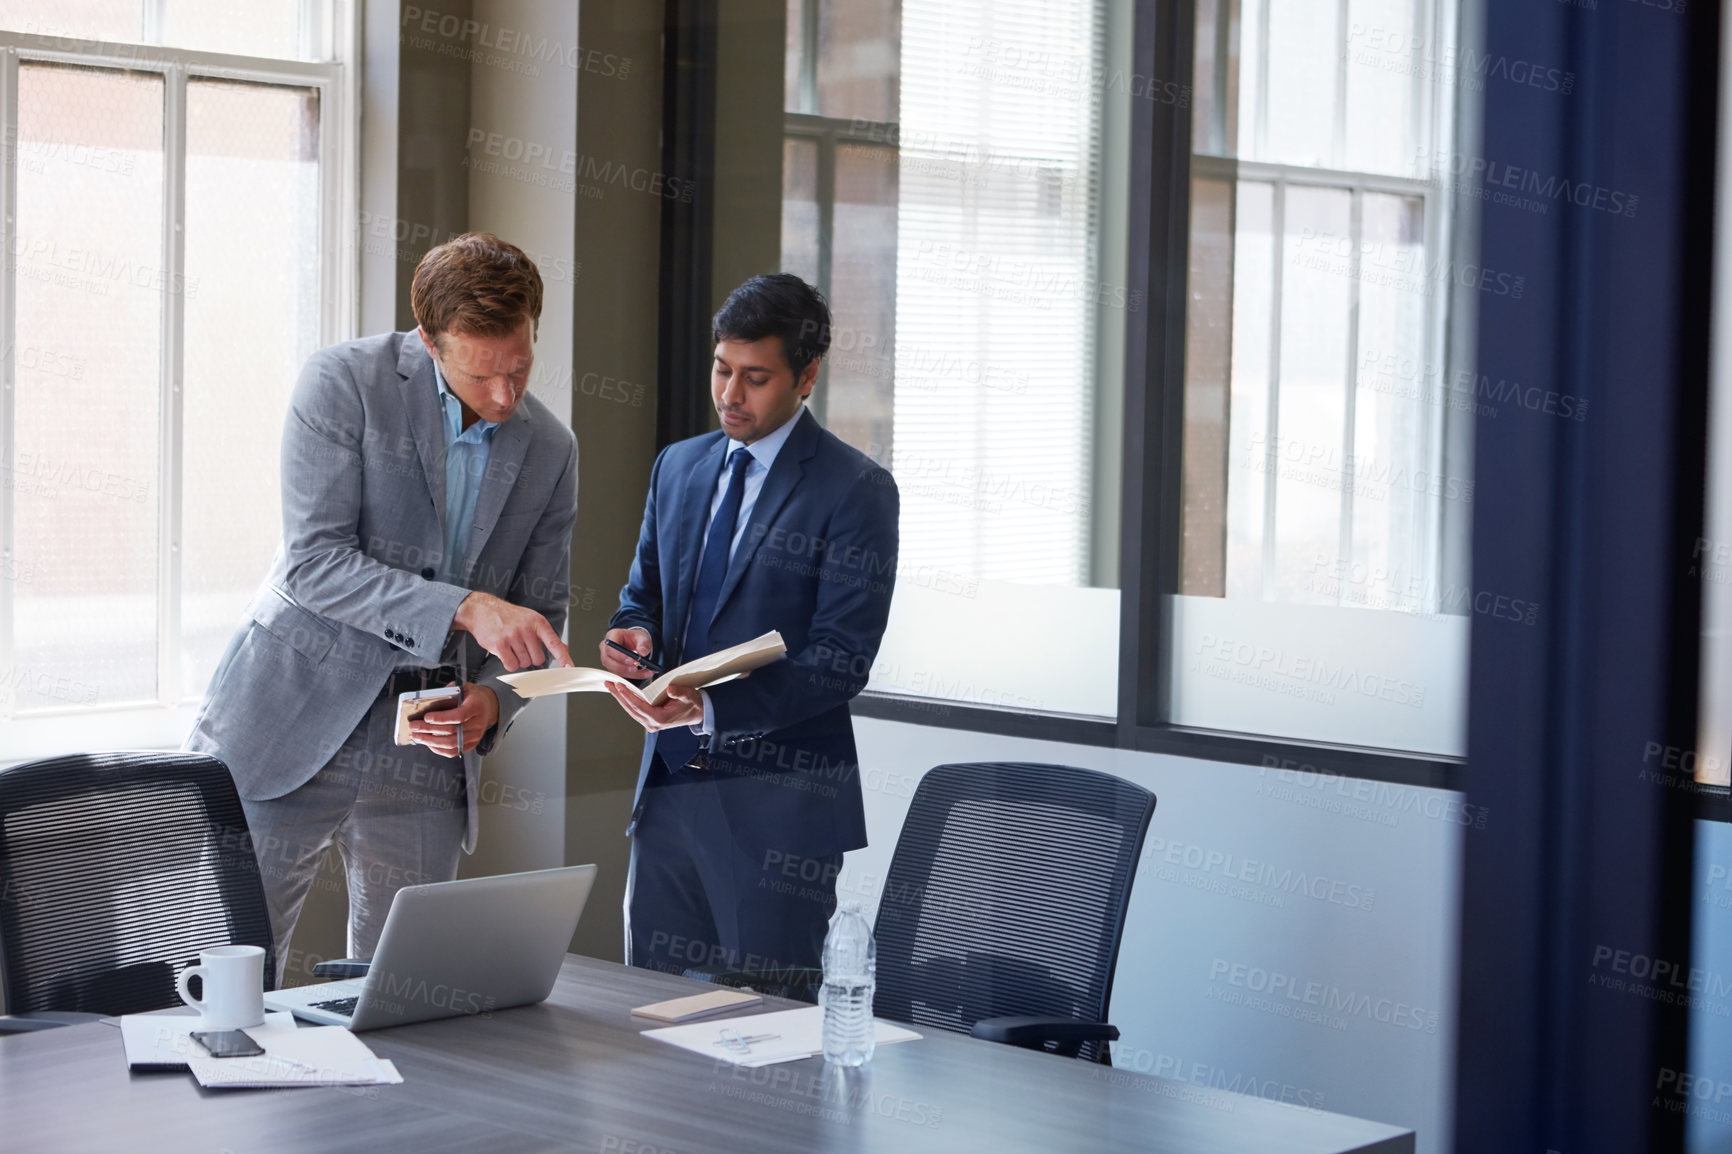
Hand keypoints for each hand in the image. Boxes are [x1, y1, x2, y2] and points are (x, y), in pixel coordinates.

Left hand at [410, 683, 498, 756]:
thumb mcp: (465, 688)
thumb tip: (431, 698)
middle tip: (414, 726)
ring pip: (451, 744)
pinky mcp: (472, 744)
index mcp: (476, 707)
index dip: (441, 718)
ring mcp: (475, 736)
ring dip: (431, 741)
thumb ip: (450, 691)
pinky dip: (439, 749)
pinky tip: (429, 744)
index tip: (426, 717)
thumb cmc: (473, 697)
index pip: (459, 716)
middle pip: (452, 731)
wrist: (489, 707)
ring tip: (418, 736)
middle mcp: (478, 723)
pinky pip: (454, 751)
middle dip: (429, 729)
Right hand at [453, 592, 573, 671]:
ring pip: (524, 663)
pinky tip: (504, 651)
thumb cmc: (509, 616)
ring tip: (510, 645)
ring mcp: (513, 636)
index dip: (563, 657)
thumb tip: (564, 649)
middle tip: (520, 645)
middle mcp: (527, 629)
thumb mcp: (531, 620)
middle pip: (538, 659)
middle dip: (530, 656)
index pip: (554, 643)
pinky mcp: (500, 644)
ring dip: (518, 659)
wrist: (482, 610)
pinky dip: (509, 663)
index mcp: (538, 622)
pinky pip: (511, 665)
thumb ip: (547, 636)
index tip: (570, 668)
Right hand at [599, 627, 655, 676]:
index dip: (620, 656)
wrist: (635, 643)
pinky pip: (618, 674)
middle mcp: (606, 647)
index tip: (632, 661)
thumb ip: (643, 644)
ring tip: (645, 672)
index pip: (610, 648)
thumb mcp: (642, 638)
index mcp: (612, 636)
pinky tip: (641, 674)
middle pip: (608, 661)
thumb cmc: (636, 639)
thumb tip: (642, 653)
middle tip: (636, 669)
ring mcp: (607, 658)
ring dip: (630, 674)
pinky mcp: (612, 667)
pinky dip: (631, 676)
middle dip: (623, 667)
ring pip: (614, 670)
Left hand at [606, 681, 703, 731]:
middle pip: (631, 709)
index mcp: (660, 718)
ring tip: (612, 687)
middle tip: (610, 684)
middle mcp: (653, 723)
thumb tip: (670, 689)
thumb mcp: (689, 695)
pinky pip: (635, 711)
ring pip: (631, 711)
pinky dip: (628, 701)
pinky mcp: (650, 720)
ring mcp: (650, 723)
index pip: (639, 707)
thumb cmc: (693, 704)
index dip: (628, 696)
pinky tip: (622, 694)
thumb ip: (679, 693)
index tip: (620, 686)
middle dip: (619, 696)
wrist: (698, 713)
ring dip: (621, 699)